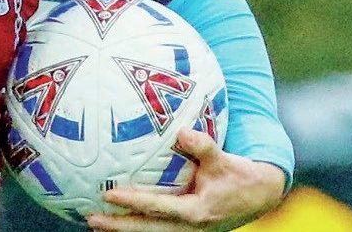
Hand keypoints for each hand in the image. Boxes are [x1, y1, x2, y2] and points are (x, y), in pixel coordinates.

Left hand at [86, 129, 286, 230]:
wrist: (260, 196)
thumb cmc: (240, 176)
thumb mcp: (225, 160)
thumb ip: (204, 146)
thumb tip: (182, 130)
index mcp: (197, 212)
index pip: (158, 208)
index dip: (133, 202)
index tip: (109, 195)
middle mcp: (189, 227)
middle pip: (147, 230)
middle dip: (119, 226)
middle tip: (91, 218)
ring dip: (123, 230)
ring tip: (95, 223)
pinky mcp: (185, 229)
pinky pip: (156, 229)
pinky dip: (137, 226)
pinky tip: (116, 222)